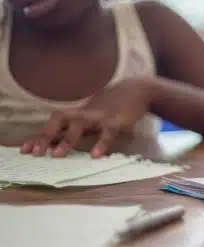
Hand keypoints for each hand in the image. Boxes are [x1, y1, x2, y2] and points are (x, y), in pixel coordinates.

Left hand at [20, 77, 152, 156]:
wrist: (136, 90)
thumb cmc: (110, 108)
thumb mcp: (89, 118)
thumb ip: (73, 130)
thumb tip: (52, 146)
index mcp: (76, 115)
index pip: (52, 125)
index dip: (38, 137)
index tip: (24, 150)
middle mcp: (84, 114)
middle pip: (59, 120)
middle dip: (46, 135)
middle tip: (36, 153)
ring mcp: (100, 116)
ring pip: (80, 124)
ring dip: (68, 139)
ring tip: (58, 155)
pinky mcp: (117, 120)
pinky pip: (108, 131)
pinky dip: (101, 142)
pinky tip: (96, 155)